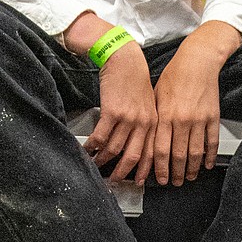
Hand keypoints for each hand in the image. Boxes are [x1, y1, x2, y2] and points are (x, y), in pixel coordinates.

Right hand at [84, 39, 157, 184]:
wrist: (124, 59)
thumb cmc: (133, 80)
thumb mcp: (148, 103)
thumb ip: (145, 122)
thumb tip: (134, 143)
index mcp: (154, 122)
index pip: (151, 153)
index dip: (143, 170)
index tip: (137, 182)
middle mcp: (143, 123)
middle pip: (133, 156)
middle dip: (122, 172)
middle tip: (113, 181)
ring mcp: (128, 118)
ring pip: (114, 149)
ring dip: (103, 160)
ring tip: (95, 165)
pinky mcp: (112, 112)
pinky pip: (101, 137)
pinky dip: (92, 147)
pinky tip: (87, 149)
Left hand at [152, 22, 240, 185]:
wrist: (198, 61)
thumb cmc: (175, 75)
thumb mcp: (156, 96)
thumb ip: (155, 119)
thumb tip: (148, 140)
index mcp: (165, 116)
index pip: (160, 150)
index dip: (160, 169)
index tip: (160, 178)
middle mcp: (182, 120)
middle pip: (178, 156)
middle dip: (176, 173)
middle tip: (175, 182)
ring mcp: (199, 120)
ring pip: (196, 153)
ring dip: (192, 169)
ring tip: (190, 177)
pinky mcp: (213, 117)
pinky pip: (211, 142)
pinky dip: (210, 156)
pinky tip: (207, 164)